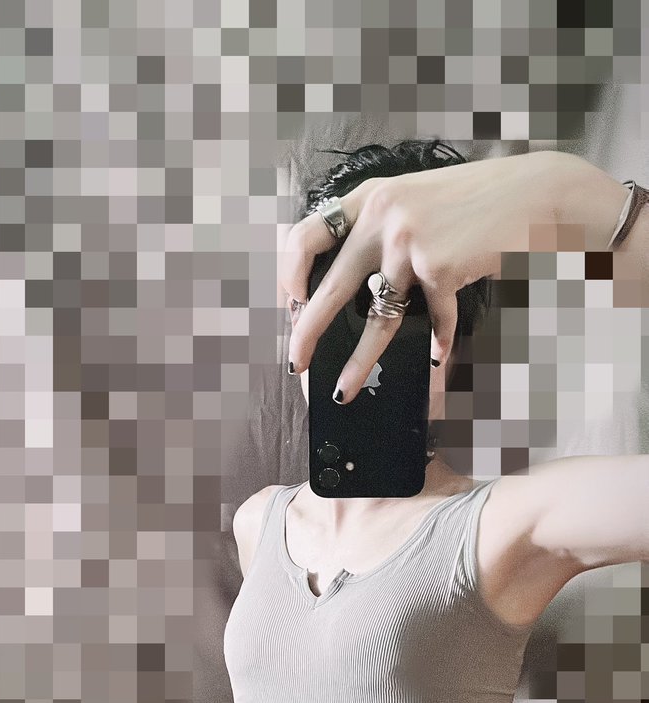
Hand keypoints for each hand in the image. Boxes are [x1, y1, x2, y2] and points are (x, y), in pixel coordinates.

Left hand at [280, 149, 565, 404]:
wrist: (531, 193)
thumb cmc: (474, 201)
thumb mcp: (415, 198)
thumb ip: (381, 227)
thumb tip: (351, 277)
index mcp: (369, 197)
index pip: (307, 234)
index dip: (291, 273)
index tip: (291, 302)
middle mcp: (382, 218)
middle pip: (329, 288)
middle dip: (305, 332)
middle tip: (294, 362)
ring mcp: (409, 244)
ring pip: (376, 319)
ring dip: (358, 362)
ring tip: (343, 389)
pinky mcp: (439, 268)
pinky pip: (431, 320)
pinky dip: (436, 342)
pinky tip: (437, 356)